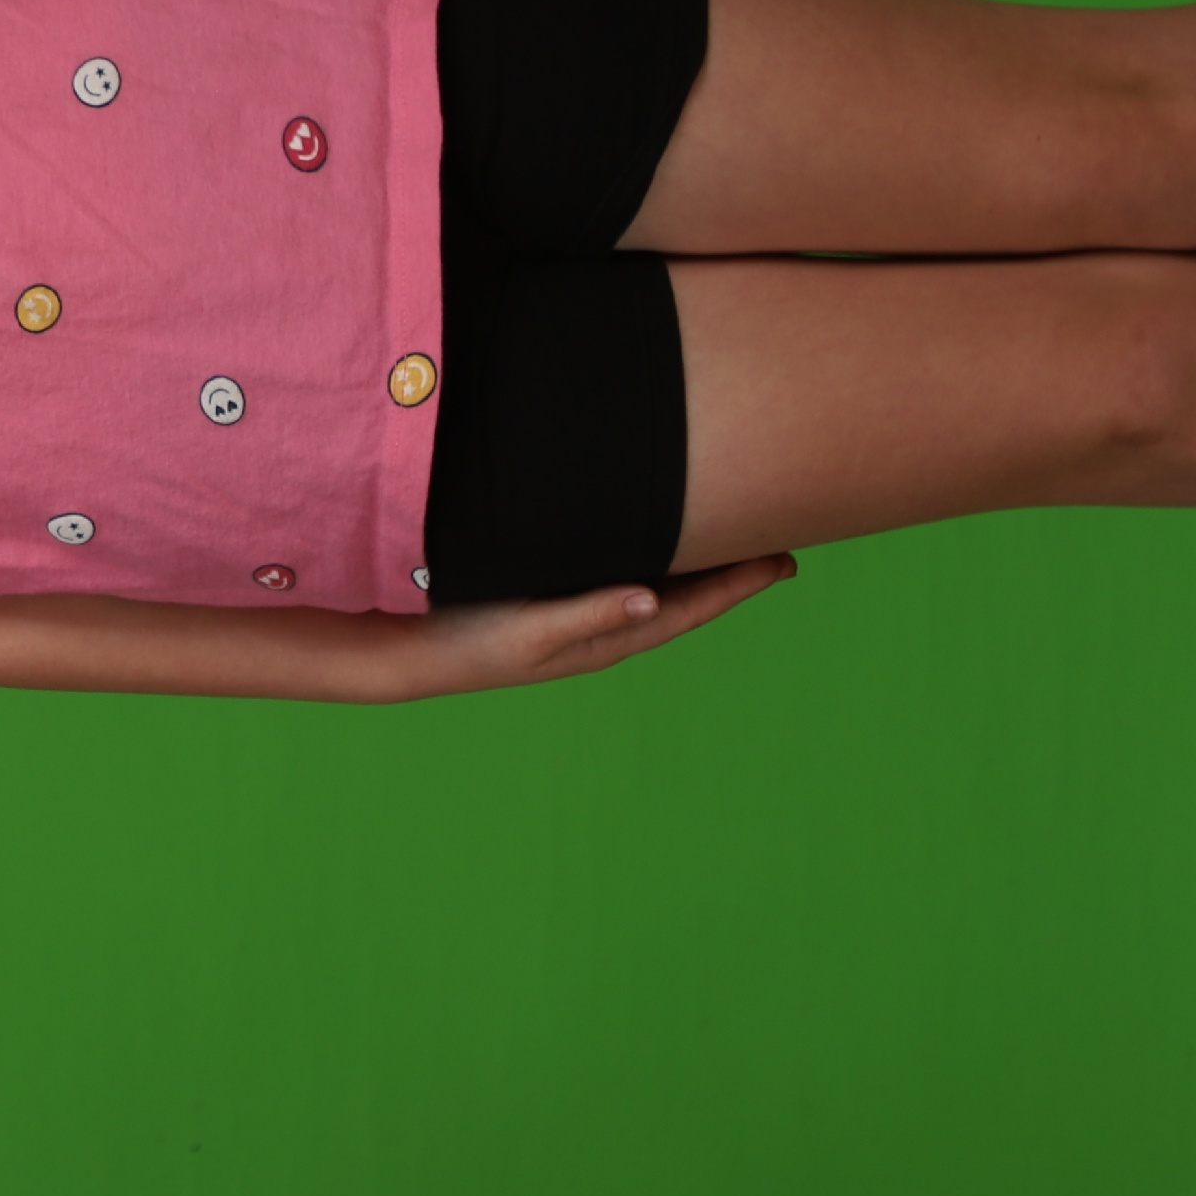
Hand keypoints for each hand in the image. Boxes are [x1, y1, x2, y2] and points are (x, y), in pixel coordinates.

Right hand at [383, 554, 797, 698]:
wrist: (411, 651)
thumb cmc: (468, 640)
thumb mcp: (529, 629)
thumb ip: (589, 612)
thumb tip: (655, 601)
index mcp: (606, 638)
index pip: (690, 609)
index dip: (738, 586)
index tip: (784, 563)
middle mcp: (603, 627)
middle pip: (685, 599)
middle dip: (732, 575)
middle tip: (781, 550)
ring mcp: (580, 615)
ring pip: (658, 588)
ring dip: (697, 569)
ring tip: (733, 545)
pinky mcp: (553, 597)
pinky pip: (623, 575)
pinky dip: (654, 559)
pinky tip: (655, 544)